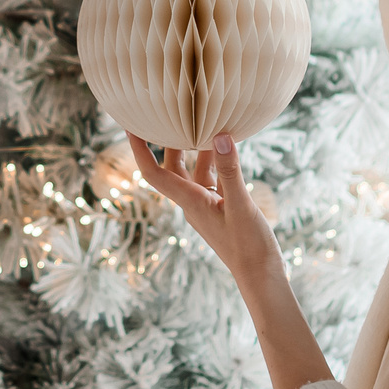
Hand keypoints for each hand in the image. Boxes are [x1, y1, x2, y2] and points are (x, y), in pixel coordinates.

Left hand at [128, 132, 284, 289]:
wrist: (259, 275)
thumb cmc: (249, 246)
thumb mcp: (242, 205)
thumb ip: (231, 171)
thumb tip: (221, 136)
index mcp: (189, 201)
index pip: (153, 172)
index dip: (138, 148)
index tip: (129, 124)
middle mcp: (191, 202)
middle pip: (171, 165)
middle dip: (167, 140)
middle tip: (167, 112)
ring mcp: (205, 205)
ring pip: (194, 170)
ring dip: (196, 147)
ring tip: (201, 119)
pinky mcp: (220, 207)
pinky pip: (212, 178)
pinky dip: (216, 161)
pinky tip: (226, 147)